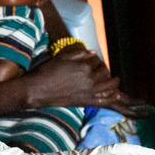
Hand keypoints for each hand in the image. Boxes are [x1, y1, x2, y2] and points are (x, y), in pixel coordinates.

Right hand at [23, 48, 144, 117]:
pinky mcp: (86, 102)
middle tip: (104, 71)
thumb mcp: (63, 57)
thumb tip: (93, 53)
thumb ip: (80, 54)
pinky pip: (104, 100)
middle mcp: (89, 80)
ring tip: (115, 81)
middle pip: (105, 73)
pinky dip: (112, 97)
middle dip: (105, 71)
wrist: (38, 90)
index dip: (97, 61)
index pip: (97, 62)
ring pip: (109, 86)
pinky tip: (116, 95)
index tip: (94, 62)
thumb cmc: (48, 72)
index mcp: (84, 67)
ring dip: (114, 83)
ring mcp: (89, 92)